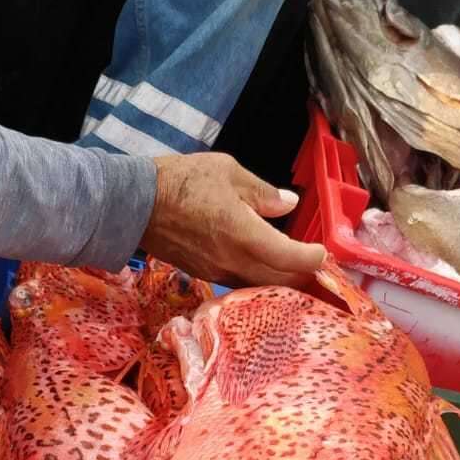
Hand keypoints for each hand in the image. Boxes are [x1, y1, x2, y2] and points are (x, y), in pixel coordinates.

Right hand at [142, 154, 326, 286]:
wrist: (136, 204)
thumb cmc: (182, 181)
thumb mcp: (228, 172)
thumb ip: (263, 192)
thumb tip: (288, 204)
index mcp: (244, 233)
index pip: (289, 258)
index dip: (312, 259)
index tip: (322, 252)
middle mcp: (233, 260)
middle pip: (279, 281)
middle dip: (303, 277)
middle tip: (318, 270)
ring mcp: (217, 272)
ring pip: (259, 287)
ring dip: (281, 283)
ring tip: (297, 274)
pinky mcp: (205, 275)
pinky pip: (240, 285)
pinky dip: (259, 281)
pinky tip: (266, 272)